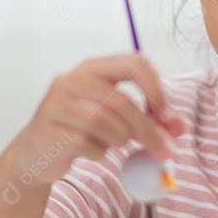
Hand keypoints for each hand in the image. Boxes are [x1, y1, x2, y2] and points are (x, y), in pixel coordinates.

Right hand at [9, 53, 187, 188]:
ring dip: (119, 140)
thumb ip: (152, 122)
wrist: (36, 154)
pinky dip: (98, 152)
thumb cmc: (81, 132)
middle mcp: (72, 80)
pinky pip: (86, 144)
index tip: (167, 115)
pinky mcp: (47, 130)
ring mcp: (56, 104)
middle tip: (164, 150)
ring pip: (104, 122)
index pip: (133, 63)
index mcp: (93, 68)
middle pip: (121, 100)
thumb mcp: (120, 122)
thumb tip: (181, 125)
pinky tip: (91, 152)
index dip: (156, 88)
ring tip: (113, 144)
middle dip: (147, 129)